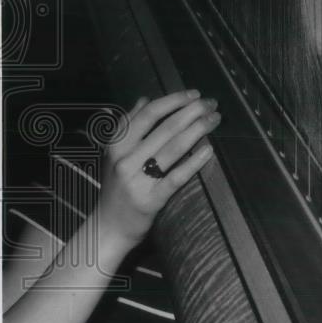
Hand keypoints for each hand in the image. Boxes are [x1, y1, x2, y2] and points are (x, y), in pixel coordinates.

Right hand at [97, 90, 220, 250]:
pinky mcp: (151, 200)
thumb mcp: (114, 155)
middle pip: (164, 128)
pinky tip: (210, 150)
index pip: (147, 115)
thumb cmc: (117, 188)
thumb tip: (144, 99)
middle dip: (192, 112)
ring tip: (214, 119)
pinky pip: (176, 177)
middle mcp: (125, 160)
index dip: (173, 101)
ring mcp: (137, 180)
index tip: (193, 94)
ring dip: (197, 129)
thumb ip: (127, 126)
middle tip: (211, 103)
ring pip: (172, 148)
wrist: (107, 228)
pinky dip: (194, 161)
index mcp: (116, 146)